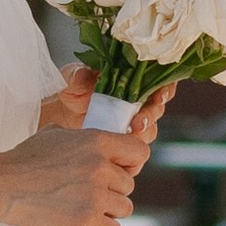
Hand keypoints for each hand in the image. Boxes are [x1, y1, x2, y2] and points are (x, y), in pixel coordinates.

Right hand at [0, 116, 149, 225]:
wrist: (2, 185)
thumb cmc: (26, 159)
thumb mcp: (57, 134)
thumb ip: (85, 139)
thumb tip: (104, 147)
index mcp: (97, 141)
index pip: (140, 152)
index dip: (131, 163)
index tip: (119, 169)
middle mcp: (101, 167)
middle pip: (129, 185)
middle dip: (113, 189)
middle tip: (89, 191)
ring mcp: (96, 196)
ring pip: (125, 208)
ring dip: (109, 209)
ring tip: (86, 206)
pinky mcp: (88, 221)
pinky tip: (87, 222)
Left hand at [38, 69, 178, 145]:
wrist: (61, 115)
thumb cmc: (70, 91)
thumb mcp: (71, 80)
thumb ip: (76, 76)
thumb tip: (82, 76)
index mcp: (131, 77)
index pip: (159, 80)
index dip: (165, 88)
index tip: (159, 96)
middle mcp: (137, 99)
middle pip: (157, 107)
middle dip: (152, 115)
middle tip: (138, 123)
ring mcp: (132, 120)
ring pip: (150, 128)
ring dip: (144, 133)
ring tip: (131, 134)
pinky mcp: (125, 139)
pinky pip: (137, 147)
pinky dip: (133, 149)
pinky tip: (124, 150)